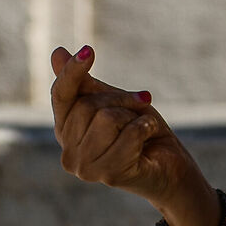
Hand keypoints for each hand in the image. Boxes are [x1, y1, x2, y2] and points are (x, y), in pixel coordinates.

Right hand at [48, 46, 213, 225]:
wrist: (170, 169)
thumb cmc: (140, 133)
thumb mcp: (113, 101)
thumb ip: (86, 83)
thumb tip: (56, 53)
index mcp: (65, 131)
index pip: (61, 95)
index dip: (72, 71)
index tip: (89, 50)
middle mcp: (68, 153)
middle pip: (88, 105)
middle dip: (120, 100)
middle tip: (138, 109)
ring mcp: (86, 167)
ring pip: (107, 119)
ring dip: (134, 117)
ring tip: (141, 130)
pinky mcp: (109, 174)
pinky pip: (130, 134)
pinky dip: (146, 128)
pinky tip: (148, 139)